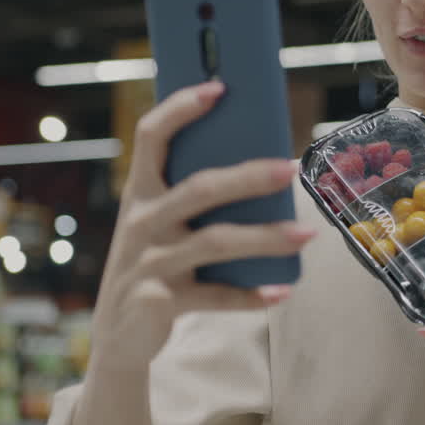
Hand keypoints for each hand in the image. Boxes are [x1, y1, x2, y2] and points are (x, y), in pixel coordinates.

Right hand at [91, 81, 316, 369]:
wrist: (118, 336)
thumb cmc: (156, 266)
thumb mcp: (162, 226)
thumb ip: (195, 198)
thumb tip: (267, 168)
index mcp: (140, 192)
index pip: (150, 136)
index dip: (181, 108)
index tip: (220, 87)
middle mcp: (140, 222)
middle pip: (199, 188)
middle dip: (248, 176)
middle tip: (291, 168)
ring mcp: (148, 263)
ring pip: (215, 242)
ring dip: (266, 238)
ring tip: (307, 234)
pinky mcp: (159, 302)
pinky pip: (214, 296)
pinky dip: (251, 295)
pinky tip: (282, 291)